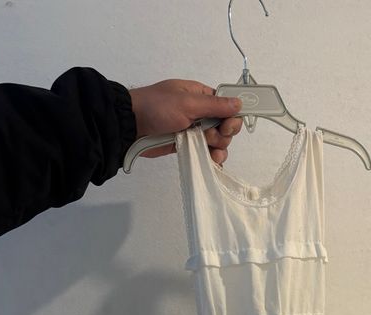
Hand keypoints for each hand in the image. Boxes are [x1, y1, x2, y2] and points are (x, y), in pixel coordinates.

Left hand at [128, 79, 242, 165]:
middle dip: (223, 134)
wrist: (132, 125)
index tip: (227, 126)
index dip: (232, 117)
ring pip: (218, 141)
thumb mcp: (187, 103)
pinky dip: (212, 158)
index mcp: (201, 96)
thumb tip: (239, 102)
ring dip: (219, 148)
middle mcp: (201, 112)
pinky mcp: (188, 144)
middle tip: (210, 136)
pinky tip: (212, 162)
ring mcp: (194, 130)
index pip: (227, 106)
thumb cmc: (158, 107)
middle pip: (226, 126)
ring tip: (210, 152)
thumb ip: (214, 105)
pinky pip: (206, 152)